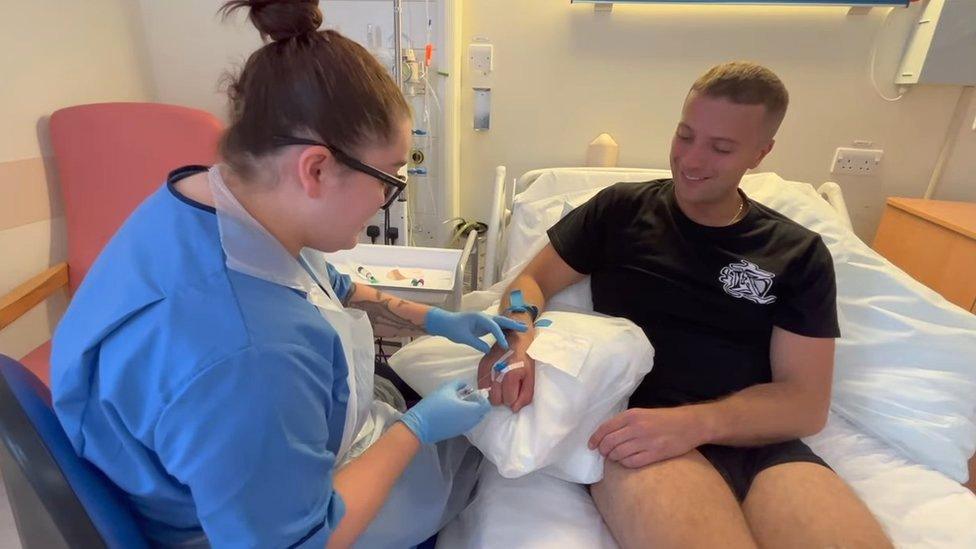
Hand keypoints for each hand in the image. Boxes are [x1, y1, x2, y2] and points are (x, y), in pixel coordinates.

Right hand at [399, 380, 490, 444]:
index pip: (486, 406)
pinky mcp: (456, 433)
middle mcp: (470, 421)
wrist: (420, 425)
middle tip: (465, 397)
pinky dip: (464, 417)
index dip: (482, 398)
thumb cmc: (434, 405)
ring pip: (474, 419)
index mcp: (471, 411)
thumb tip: (465, 385)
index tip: (471, 393)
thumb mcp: (446, 389)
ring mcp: (464, 429)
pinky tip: (452, 412)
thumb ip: (459, 384)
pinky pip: (466, 423)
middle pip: (481, 413)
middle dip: (477, 404)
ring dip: (470, 411)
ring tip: (457, 403)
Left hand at [424, 308, 526, 353]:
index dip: (500, 336)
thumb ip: (476, 343)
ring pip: (500, 323)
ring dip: (511, 326)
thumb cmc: (452, 328)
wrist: (444, 322)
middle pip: (501, 320)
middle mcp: (484, 317)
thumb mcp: (463, 337)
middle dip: (513, 324)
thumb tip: (488, 350)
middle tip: (526, 328)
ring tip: (523, 329)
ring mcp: (484, 321)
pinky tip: (512, 333)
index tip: (506, 346)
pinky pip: (497, 327)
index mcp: (479, 318)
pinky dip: (505, 329)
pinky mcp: (483, 325)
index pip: (493, 326)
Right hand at [477, 328, 534, 411]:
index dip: (513, 398)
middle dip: (503, 397)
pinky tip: (494, 380)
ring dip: (494, 392)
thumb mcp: (531, 377)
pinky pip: (481, 385)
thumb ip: (525, 395)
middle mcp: (497, 372)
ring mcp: (487, 369)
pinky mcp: (481, 365)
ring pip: (487, 394)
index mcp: (511, 375)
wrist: (516, 338)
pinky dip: (487, 386)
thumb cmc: (526, 358)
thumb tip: (514, 409)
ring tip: (501, 384)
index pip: (508, 400)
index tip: (516, 390)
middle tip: (509, 387)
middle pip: (495, 400)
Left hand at [588, 407, 706, 468]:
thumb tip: (605, 436)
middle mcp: (636, 427)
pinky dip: (625, 464)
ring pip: (618, 454)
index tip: (591, 446)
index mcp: (632, 415)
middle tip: (605, 454)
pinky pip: (631, 463)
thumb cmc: (664, 419)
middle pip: (609, 443)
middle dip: (604, 451)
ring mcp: (646, 441)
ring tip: (616, 457)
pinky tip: (627, 461)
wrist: (690, 424)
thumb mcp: (642, 414)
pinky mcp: (655, 454)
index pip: (605, 428)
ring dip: (614, 458)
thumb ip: (625, 423)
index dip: (595, 439)